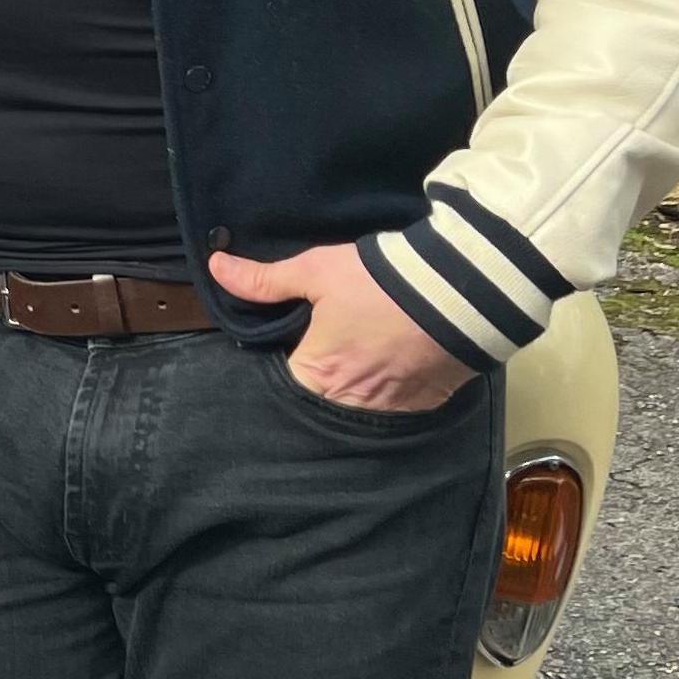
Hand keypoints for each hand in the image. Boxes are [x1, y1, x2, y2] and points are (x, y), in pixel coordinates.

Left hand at [208, 244, 472, 413]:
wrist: (462, 287)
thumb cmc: (380, 281)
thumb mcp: (316, 271)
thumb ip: (264, 280)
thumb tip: (216, 268)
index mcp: (318, 376)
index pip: (283, 388)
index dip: (283, 369)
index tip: (288, 350)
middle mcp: (352, 404)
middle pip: (321, 404)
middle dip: (320, 384)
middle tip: (327, 353)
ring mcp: (394, 408)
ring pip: (361, 410)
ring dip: (356, 391)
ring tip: (360, 359)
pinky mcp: (428, 404)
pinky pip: (399, 409)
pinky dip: (392, 393)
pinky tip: (392, 367)